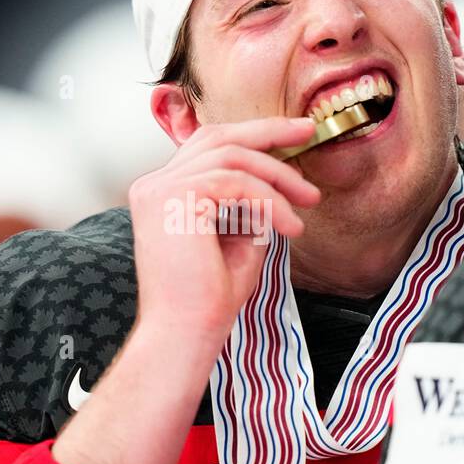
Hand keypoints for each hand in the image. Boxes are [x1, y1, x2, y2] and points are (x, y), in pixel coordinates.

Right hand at [53, 115, 319, 463]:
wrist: (186, 333)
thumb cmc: (210, 299)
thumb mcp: (238, 239)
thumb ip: (250, 206)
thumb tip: (280, 180)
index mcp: (164, 192)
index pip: (209, 146)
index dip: (252, 134)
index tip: (295, 136)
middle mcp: (155, 185)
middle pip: (218, 136)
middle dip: (268, 130)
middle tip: (309, 131)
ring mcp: (160, 189)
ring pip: (232, 158)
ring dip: (278, 177)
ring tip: (308, 201)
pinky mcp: (174, 200)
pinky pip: (235, 183)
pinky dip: (270, 201)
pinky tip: (289, 226)